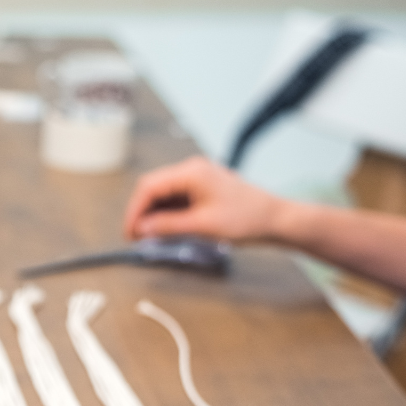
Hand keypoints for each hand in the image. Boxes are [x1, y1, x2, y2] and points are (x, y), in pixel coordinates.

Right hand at [122, 156, 283, 241]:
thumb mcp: (202, 226)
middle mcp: (192, 169)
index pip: (149, 187)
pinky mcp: (202, 187)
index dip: (134, 211)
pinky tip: (165, 228)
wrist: (275, 219)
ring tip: (149, 235)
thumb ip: (168, 226)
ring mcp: (198, 177)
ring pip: (163, 193)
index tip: (130, 232)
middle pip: (153, 187)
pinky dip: (167, 212)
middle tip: (136, 236)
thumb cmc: (246, 219)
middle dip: (141, 212)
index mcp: (191, 172)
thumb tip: (142, 228)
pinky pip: (176, 197)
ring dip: (153, 213)